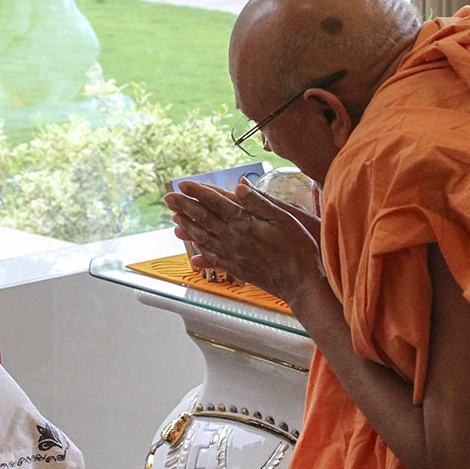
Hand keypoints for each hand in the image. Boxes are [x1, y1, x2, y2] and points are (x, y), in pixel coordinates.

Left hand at [164, 178, 325, 306]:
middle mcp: (234, 239)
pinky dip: (201, 253)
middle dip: (184, 206)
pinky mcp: (237, 269)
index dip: (198, 192)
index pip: (216, 203)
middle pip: (203, 219)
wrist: (301, 284)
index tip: (182, 184)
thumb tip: (239, 185)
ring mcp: (233, 255)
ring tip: (174, 220)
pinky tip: (194, 253)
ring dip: (187, 227)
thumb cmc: (299, 249)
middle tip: (167, 198)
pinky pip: (213, 259)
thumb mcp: (285, 218)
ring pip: (204, 238)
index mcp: (244, 223)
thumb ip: (260, 202)